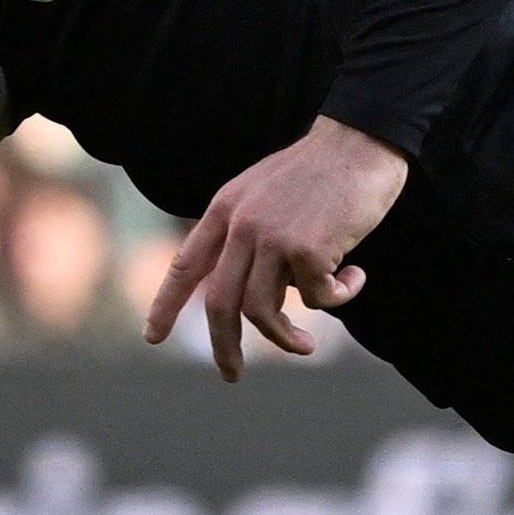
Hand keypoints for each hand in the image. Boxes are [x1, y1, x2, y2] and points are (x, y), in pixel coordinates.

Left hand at [144, 116, 410, 380]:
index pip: (185, 264)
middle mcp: (241, 224)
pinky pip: (318, 298)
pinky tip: (356, 276)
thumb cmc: (321, 171)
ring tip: (307, 346)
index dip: (166, 304)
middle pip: (220, 304)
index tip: (152, 337)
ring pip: (263, 311)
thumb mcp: (266, 196)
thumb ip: (251, 238)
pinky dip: (339, 297)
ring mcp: (272, 237)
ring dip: (286, 339)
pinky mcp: (308, 249)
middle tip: (231, 374)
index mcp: (225, 209)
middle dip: (223, 346)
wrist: (361, 139)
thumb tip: (257, 299)